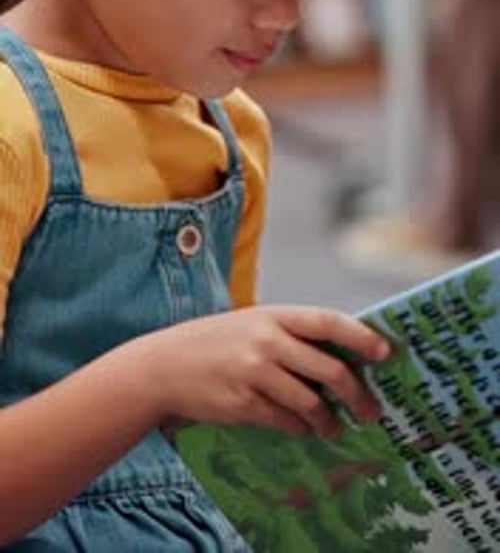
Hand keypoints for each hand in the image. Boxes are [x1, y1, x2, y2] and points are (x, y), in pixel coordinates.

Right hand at [142, 305, 389, 439]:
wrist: (164, 365)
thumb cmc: (216, 343)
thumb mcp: (252, 325)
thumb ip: (290, 336)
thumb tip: (340, 359)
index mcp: (273, 315)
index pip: (327, 321)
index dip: (360, 336)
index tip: (385, 352)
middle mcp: (267, 340)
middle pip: (329, 369)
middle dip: (357, 393)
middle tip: (371, 411)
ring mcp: (254, 373)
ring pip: (310, 401)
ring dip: (329, 420)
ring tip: (335, 429)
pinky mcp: (243, 403)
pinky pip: (286, 421)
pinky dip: (300, 429)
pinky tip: (303, 430)